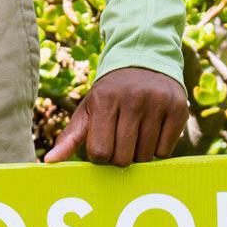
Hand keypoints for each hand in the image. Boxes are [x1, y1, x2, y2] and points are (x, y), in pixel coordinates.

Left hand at [44, 67, 189, 167]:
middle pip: (123, 157)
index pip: (100, 151)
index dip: (100, 156)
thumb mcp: (88, 110)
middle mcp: (132, 99)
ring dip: (138, 154)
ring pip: (146, 156)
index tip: (102, 146)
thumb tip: (48, 162)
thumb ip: (69, 138)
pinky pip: (166, 150)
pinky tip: (151, 132)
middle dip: (119, 157)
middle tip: (119, 143)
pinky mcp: (179, 109)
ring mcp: (157, 103)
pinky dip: (157, 149)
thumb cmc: (110, 94)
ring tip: (135, 135)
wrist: (143, 63)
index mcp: (104, 99)